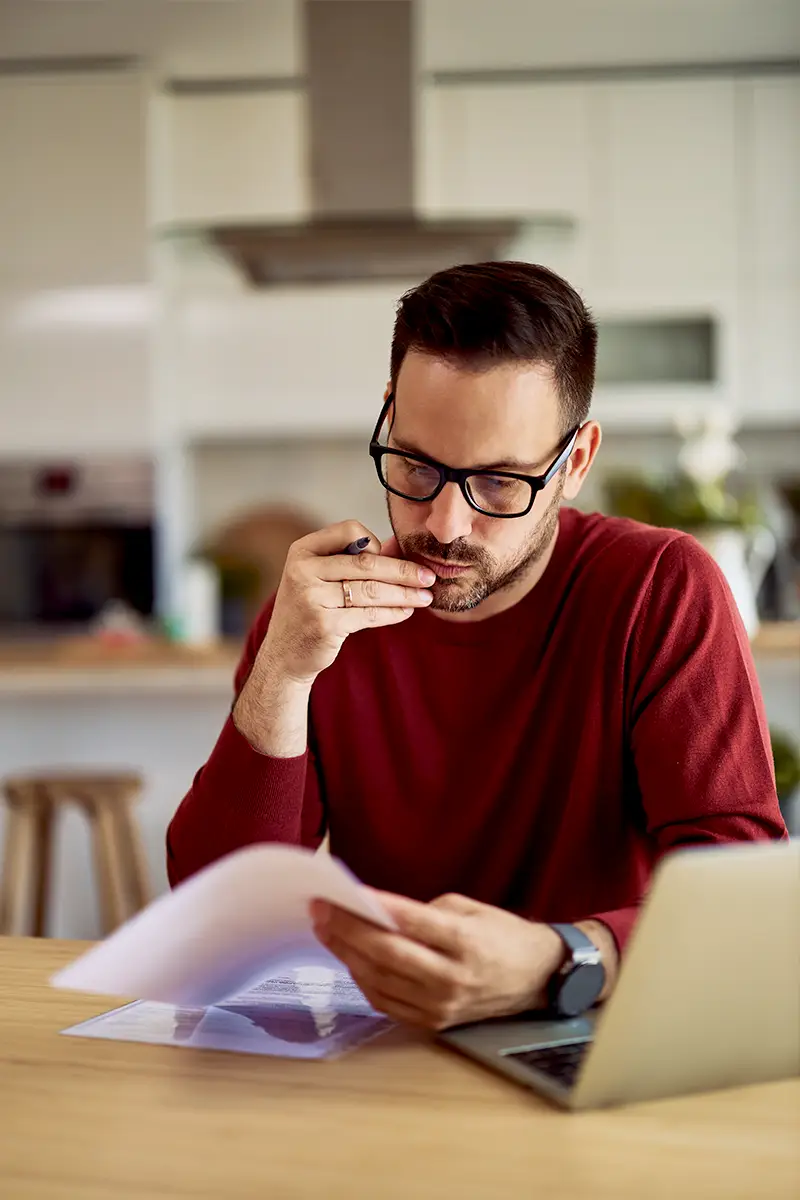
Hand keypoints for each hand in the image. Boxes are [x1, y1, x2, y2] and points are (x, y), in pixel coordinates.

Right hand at [259, 521, 434, 685]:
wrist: (284, 655)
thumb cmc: (309, 610)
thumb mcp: (321, 578)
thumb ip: (356, 559)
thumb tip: (399, 544)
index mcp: (302, 550)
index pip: (349, 531)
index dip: (374, 543)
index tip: (390, 557)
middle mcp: (303, 570)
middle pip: (366, 563)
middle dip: (403, 571)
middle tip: (428, 577)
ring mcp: (312, 598)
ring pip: (371, 590)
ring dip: (404, 594)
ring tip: (424, 597)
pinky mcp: (325, 625)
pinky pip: (369, 614)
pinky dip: (392, 613)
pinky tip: (406, 612)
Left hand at [310, 891, 569, 1029]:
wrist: (537, 979)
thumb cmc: (502, 935)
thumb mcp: (469, 908)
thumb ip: (424, 911)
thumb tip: (377, 912)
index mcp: (465, 942)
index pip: (409, 923)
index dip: (370, 908)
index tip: (338, 893)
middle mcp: (451, 978)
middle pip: (386, 955)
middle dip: (346, 931)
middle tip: (320, 910)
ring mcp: (440, 1006)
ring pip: (379, 981)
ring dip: (346, 955)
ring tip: (326, 930)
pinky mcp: (433, 1023)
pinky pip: (386, 1002)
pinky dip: (362, 979)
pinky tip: (349, 958)